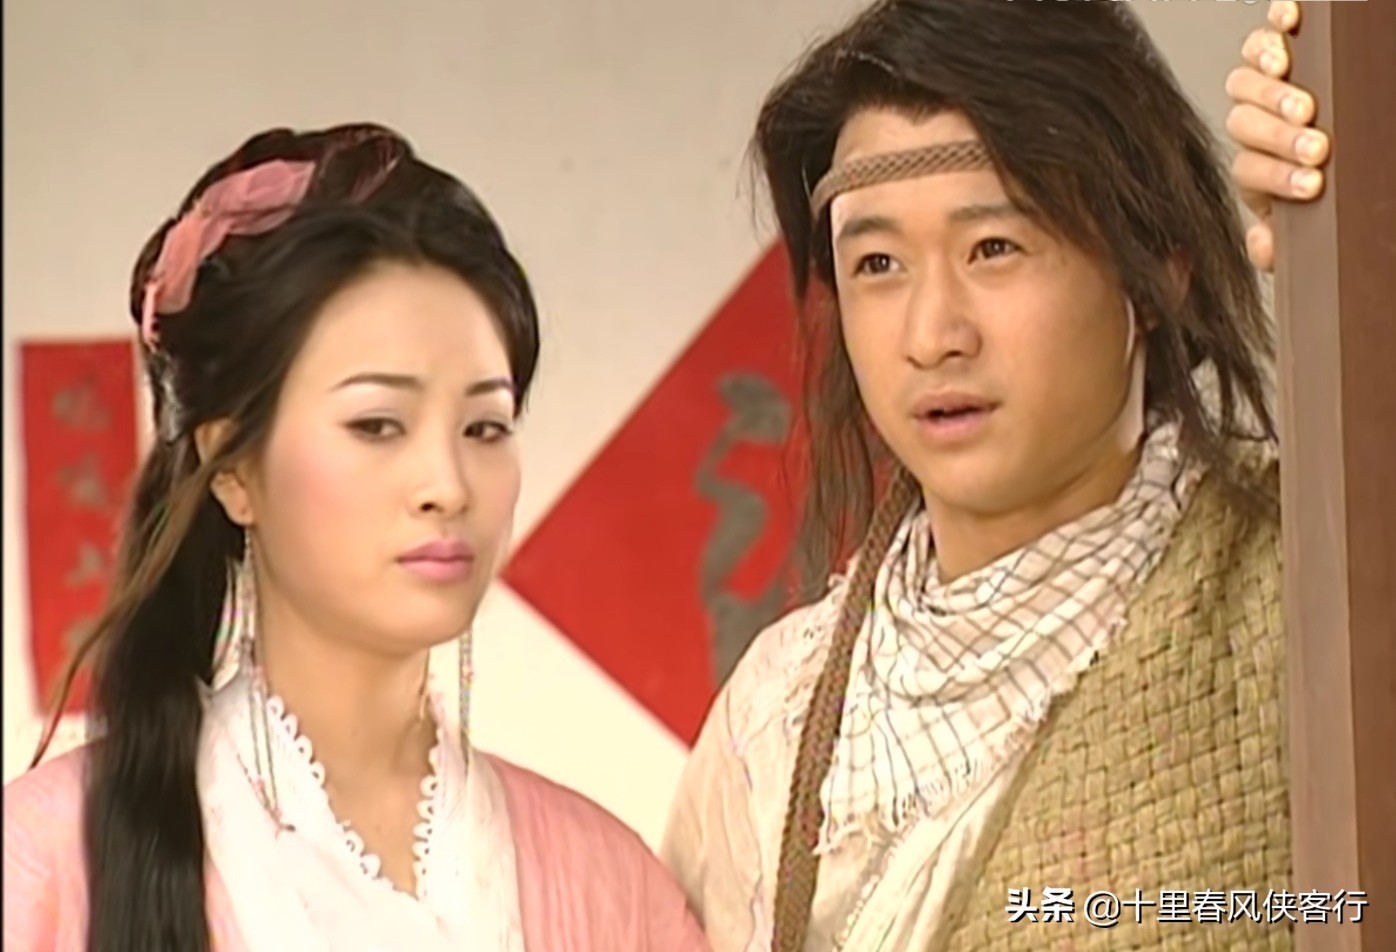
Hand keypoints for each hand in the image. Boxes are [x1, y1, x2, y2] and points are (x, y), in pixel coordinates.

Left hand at [1225, 0, 1329, 271]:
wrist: (1332, 158)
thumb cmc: (1325, 193)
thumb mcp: (1308, 224)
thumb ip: (1283, 242)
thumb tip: (1263, 243)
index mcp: (1254, 169)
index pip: (1248, 172)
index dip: (1276, 178)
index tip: (1314, 185)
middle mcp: (1250, 127)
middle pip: (1243, 126)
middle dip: (1278, 138)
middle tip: (1315, 146)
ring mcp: (1261, 89)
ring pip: (1246, 84)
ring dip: (1273, 92)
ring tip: (1304, 103)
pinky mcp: (1277, 53)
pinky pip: (1265, 36)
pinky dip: (1275, 26)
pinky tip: (1289, 21)